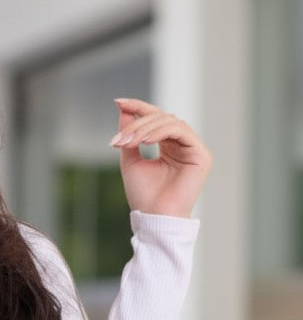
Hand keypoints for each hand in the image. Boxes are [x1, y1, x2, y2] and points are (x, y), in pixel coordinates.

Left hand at [110, 96, 212, 218]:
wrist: (154, 218)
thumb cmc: (143, 196)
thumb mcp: (131, 161)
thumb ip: (129, 136)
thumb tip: (124, 109)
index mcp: (169, 146)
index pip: (155, 119)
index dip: (138, 108)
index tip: (119, 101)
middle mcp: (183, 145)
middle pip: (161, 118)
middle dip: (138, 123)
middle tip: (119, 138)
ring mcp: (193, 149)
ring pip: (171, 122)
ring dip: (146, 128)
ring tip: (129, 141)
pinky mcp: (201, 155)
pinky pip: (181, 131)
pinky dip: (161, 132)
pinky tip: (145, 141)